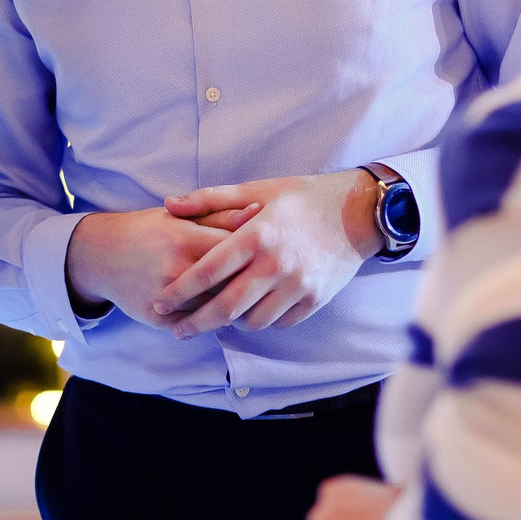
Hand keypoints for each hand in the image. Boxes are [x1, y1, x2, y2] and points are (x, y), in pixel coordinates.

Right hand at [63, 204, 258, 329]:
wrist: (101, 255)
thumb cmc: (149, 230)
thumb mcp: (181, 217)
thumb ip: (221, 216)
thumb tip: (261, 210)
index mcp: (185, 239)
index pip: (235, 251)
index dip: (258, 254)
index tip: (272, 254)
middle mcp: (175, 270)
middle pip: (230, 284)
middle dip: (251, 285)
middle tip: (268, 283)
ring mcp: (165, 298)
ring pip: (215, 310)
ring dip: (235, 307)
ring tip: (249, 299)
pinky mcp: (158, 319)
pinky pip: (196, 325)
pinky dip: (211, 321)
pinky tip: (222, 314)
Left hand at [154, 169, 378, 334]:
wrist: (359, 212)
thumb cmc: (302, 197)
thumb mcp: (257, 189)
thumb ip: (210, 199)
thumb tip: (169, 205)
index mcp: (257, 235)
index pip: (208, 272)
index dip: (180, 291)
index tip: (161, 302)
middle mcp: (277, 264)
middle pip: (226, 307)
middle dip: (196, 323)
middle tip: (176, 330)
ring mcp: (299, 285)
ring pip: (253, 320)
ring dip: (231, 322)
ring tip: (216, 317)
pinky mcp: (316, 299)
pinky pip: (280, 322)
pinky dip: (262, 320)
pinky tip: (251, 312)